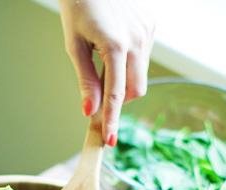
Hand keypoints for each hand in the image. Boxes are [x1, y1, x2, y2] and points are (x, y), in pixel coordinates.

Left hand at [59, 0, 154, 144]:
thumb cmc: (78, 6)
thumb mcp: (74, 45)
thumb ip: (85, 79)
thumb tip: (90, 110)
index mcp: (116, 46)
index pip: (116, 94)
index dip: (112, 120)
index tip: (110, 141)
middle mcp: (138, 40)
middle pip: (136, 89)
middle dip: (120, 99)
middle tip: (99, 97)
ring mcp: (147, 32)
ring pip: (141, 74)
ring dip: (124, 79)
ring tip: (103, 59)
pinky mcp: (151, 26)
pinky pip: (143, 56)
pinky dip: (129, 62)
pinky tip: (114, 45)